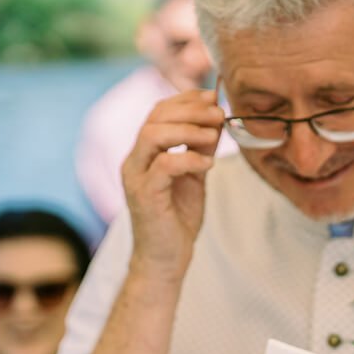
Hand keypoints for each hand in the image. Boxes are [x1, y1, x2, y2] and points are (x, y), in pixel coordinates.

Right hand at [121, 88, 223, 282]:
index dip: (185, 99)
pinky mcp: (144, 196)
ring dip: (188, 130)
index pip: (158, 112)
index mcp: (144, 153)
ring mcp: (136, 177)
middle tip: (219, 113)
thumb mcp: (194, 175)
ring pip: (152, 135)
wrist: (166, 257)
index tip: (212, 95)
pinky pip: (164, 166)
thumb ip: (200, 148)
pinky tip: (208, 165)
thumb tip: (216, 119)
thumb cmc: (178, 218)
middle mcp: (134, 160)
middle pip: (155, 118)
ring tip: (214, 135)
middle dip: (190, 110)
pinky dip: (189, 159)